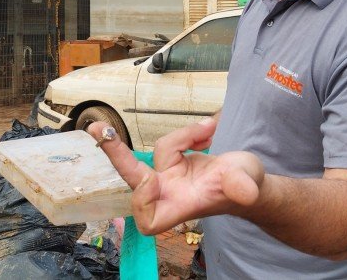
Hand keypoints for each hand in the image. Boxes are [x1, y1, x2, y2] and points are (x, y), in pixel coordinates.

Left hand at [87, 119, 264, 234]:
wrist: (247, 179)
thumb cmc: (247, 187)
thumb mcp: (249, 184)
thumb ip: (243, 187)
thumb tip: (247, 192)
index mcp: (182, 207)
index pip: (149, 219)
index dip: (143, 201)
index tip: (152, 178)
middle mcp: (170, 193)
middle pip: (132, 177)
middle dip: (115, 152)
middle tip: (98, 128)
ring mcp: (169, 177)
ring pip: (160, 149)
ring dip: (184, 136)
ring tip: (209, 132)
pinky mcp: (172, 162)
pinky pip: (170, 141)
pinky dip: (188, 133)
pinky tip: (206, 132)